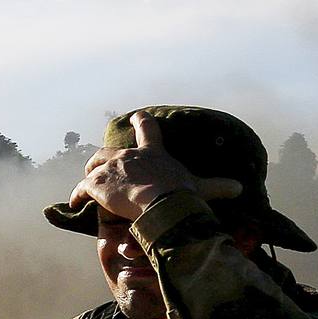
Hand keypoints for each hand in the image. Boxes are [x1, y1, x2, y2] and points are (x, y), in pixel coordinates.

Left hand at [68, 110, 242, 221]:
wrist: (158, 203)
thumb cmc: (179, 193)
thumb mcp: (199, 187)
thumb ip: (218, 187)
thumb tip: (241, 188)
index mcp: (151, 153)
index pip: (147, 129)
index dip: (140, 121)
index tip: (135, 116)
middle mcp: (128, 155)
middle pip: (109, 150)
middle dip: (103, 158)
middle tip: (98, 165)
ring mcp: (110, 167)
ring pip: (93, 165)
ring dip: (89, 173)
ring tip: (87, 183)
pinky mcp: (96, 183)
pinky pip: (82, 188)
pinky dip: (78, 195)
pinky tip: (76, 203)